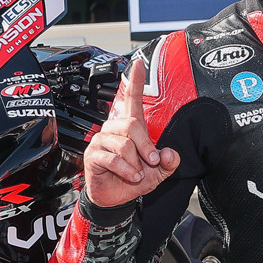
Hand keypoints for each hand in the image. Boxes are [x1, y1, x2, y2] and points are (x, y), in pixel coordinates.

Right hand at [83, 55, 179, 208]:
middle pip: (132, 125)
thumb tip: (169, 153)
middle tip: (151, 161)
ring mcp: (102, 141)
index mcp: (131, 128)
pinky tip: (130, 176)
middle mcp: (114, 130)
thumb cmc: (133, 179)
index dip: (135, 82)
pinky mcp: (93, 155)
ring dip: (135, 162)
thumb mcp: (159, 172)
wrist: (116, 199)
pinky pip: (113, 158)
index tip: (138, 63)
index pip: (132, 100)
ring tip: (137, 173)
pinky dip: (126, 170)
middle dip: (146, 146)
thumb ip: (169, 162)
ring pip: (123, 144)